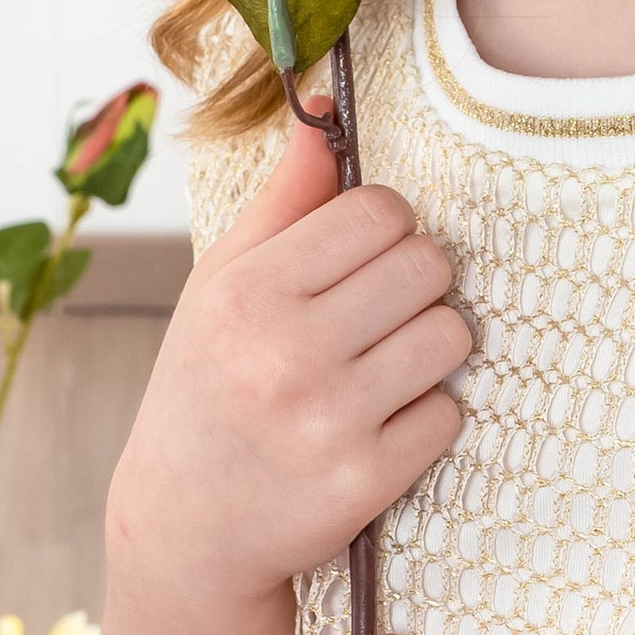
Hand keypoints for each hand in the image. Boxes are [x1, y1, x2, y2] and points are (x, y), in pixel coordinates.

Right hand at [106, 114, 470, 627]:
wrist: (184, 524)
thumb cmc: (207, 385)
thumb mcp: (222, 284)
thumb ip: (284, 199)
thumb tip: (328, 110)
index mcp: (249, 290)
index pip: (379, 210)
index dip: (383, 228)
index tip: (359, 258)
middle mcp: (286, 352)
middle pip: (427, 266)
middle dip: (413, 284)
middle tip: (375, 314)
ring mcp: (329, 420)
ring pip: (450, 336)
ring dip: (428, 347)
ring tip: (379, 367)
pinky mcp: (365, 481)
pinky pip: (449, 414)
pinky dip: (425, 417)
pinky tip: (377, 423)